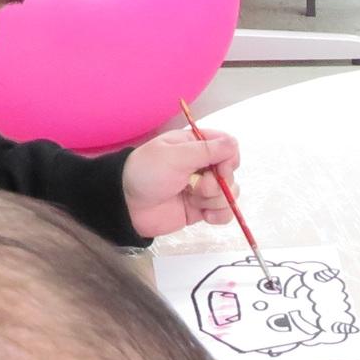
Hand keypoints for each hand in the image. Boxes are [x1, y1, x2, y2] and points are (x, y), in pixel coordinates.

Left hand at [123, 128, 241, 238]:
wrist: (126, 206)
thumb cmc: (146, 173)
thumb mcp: (175, 156)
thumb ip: (207, 150)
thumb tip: (234, 143)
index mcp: (194, 146)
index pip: (227, 146)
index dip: (229, 158)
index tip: (220, 169)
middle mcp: (201, 166)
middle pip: (231, 172)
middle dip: (220, 183)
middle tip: (197, 187)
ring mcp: (201, 189)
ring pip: (229, 193)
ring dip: (216, 200)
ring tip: (194, 201)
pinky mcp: (199, 209)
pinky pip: (223, 212)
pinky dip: (220, 215)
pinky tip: (207, 216)